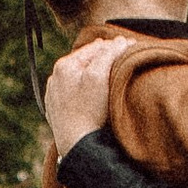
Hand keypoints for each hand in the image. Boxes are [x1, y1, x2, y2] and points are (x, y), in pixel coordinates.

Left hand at [44, 36, 126, 154]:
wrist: (77, 146)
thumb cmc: (88, 111)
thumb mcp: (100, 76)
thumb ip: (109, 54)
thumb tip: (119, 41)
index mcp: (64, 66)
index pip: (95, 47)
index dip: (115, 46)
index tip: (132, 47)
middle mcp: (55, 78)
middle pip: (86, 62)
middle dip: (105, 60)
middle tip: (125, 60)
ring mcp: (55, 96)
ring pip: (80, 78)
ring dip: (95, 76)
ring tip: (112, 79)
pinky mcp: (58, 112)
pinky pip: (75, 94)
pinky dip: (87, 92)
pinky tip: (97, 98)